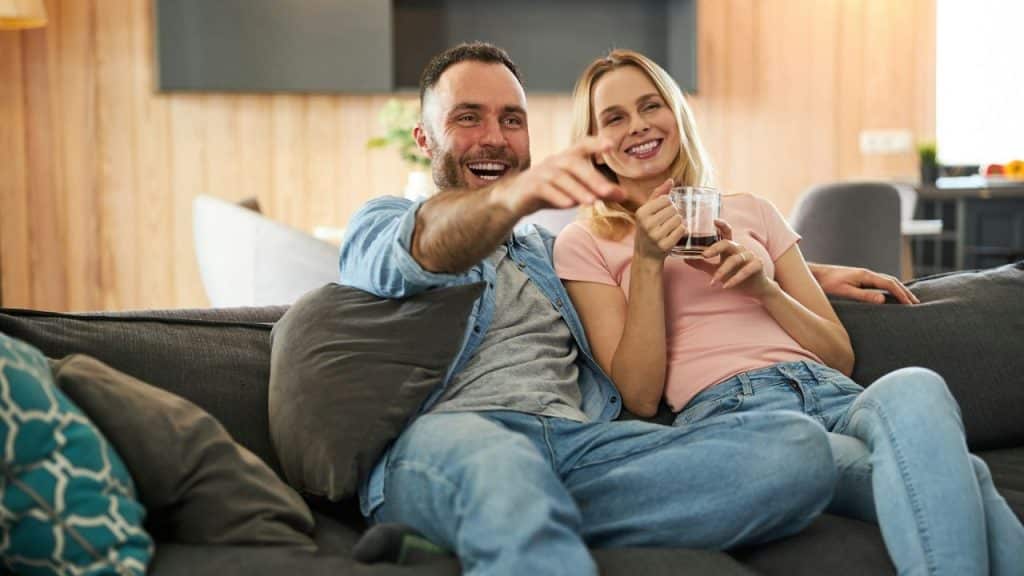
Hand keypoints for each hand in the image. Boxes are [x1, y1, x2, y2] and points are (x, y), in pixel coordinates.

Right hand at [494, 137, 625, 217]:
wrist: (515, 199)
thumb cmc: (550, 191)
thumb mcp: (576, 191)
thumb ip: (598, 191)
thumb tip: (624, 194)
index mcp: (567, 158)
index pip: (583, 145)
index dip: (596, 143)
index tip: (610, 145)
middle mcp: (554, 161)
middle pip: (573, 163)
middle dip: (592, 178)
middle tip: (608, 192)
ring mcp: (540, 173)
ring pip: (560, 177)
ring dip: (577, 189)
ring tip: (592, 202)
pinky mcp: (530, 187)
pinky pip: (544, 189)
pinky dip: (557, 196)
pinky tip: (568, 205)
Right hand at [633, 178, 683, 260]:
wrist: (645, 255)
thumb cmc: (647, 230)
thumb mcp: (647, 211)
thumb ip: (658, 194)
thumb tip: (671, 180)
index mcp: (641, 213)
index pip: (666, 199)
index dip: (668, 204)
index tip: (662, 212)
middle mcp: (646, 224)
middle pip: (673, 209)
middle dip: (673, 214)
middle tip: (665, 222)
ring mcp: (655, 236)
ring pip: (679, 219)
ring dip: (678, 222)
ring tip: (669, 228)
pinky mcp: (665, 245)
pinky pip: (682, 230)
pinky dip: (681, 231)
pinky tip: (673, 235)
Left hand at [687, 219, 776, 299]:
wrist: (755, 288)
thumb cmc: (735, 275)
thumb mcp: (715, 269)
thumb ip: (702, 264)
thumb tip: (685, 258)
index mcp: (730, 247)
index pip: (726, 233)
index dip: (721, 225)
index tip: (714, 220)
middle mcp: (740, 249)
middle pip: (727, 243)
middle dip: (715, 248)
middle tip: (704, 255)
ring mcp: (749, 256)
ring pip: (735, 260)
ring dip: (722, 271)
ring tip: (713, 281)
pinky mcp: (757, 266)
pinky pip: (745, 271)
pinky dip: (735, 279)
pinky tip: (726, 286)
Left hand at [809, 264, 918, 304]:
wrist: (816, 274)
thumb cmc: (828, 284)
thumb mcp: (845, 292)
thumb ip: (864, 296)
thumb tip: (883, 300)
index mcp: (866, 275)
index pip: (890, 284)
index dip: (902, 294)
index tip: (911, 304)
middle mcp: (867, 274)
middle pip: (892, 281)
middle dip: (905, 292)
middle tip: (916, 304)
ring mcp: (864, 275)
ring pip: (887, 281)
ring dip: (899, 290)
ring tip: (908, 300)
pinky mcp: (860, 279)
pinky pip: (880, 283)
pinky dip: (890, 289)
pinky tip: (891, 296)